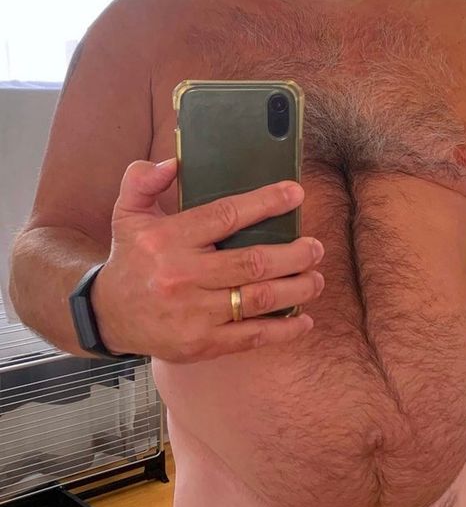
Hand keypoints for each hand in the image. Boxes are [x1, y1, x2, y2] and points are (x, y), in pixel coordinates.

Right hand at [91, 158, 324, 362]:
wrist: (108, 316)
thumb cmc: (129, 259)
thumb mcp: (127, 213)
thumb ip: (143, 180)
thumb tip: (174, 162)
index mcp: (169, 239)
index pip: (225, 215)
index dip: (265, 203)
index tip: (295, 194)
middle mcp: (183, 276)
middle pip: (253, 262)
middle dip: (294, 254)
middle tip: (315, 247)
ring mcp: (194, 313)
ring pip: (259, 299)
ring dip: (297, 289)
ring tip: (316, 278)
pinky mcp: (202, 343)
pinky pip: (252, 336)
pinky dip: (284, 329)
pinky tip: (304, 320)